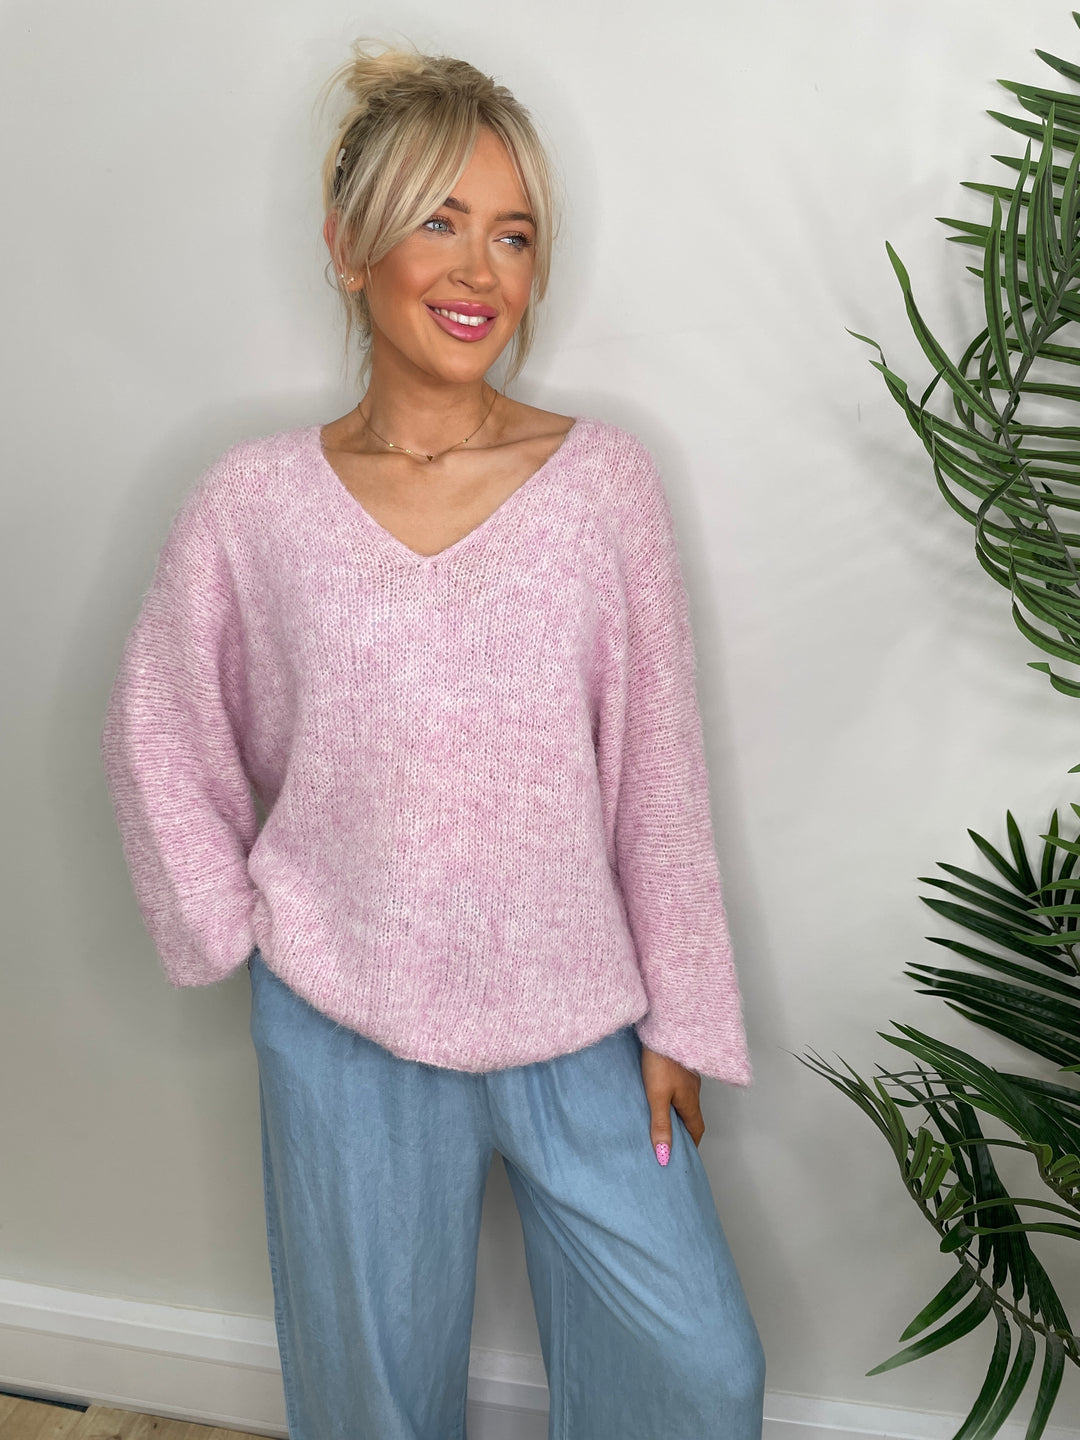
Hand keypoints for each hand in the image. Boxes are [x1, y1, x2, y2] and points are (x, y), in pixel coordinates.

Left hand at [640, 1043, 703, 1163]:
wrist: (665, 1028)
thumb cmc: (661, 1062)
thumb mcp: (657, 1097)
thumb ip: (660, 1125)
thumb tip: (665, 1155)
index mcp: (690, 1101)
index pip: (696, 1129)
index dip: (691, 1144)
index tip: (683, 1155)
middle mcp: (693, 1090)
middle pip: (691, 1116)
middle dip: (683, 1130)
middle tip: (670, 1141)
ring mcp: (687, 1077)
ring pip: (685, 1100)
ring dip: (676, 1112)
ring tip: (662, 1120)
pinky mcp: (679, 1065)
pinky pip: (679, 1088)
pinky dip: (672, 1097)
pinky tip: (660, 1094)